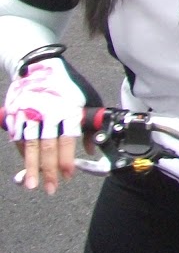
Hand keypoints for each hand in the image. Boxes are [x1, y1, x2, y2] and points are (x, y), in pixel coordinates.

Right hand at [3, 51, 100, 194]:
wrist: (38, 65)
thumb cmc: (66, 83)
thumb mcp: (86, 97)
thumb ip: (89, 123)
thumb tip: (90, 149)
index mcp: (67, 109)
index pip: (67, 140)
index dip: (67, 160)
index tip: (68, 175)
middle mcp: (47, 113)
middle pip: (48, 147)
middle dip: (49, 171)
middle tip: (50, 188)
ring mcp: (28, 114)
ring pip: (30, 146)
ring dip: (31, 168)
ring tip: (32, 184)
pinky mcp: (14, 115)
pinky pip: (18, 139)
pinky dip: (23, 154)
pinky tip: (27, 165)